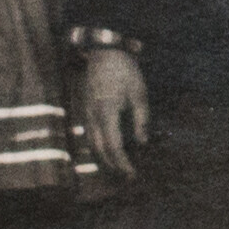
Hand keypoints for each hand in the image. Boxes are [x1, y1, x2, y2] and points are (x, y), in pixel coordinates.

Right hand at [83, 48, 149, 177]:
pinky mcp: (85, 111)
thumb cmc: (124, 70)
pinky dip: (98, 148)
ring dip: (104, 160)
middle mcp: (92, 116)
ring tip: (119, 169)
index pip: (113, 146)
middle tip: (128, 176)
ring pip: (91, 145)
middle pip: (99, 151)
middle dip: (113, 167)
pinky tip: (108, 152)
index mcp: (107, 112)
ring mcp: (86, 114)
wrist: (104, 51)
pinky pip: (89, 136)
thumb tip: (143, 142)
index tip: (133, 174)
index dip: (122, 163)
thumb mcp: (139, 93)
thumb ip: (141, 119)